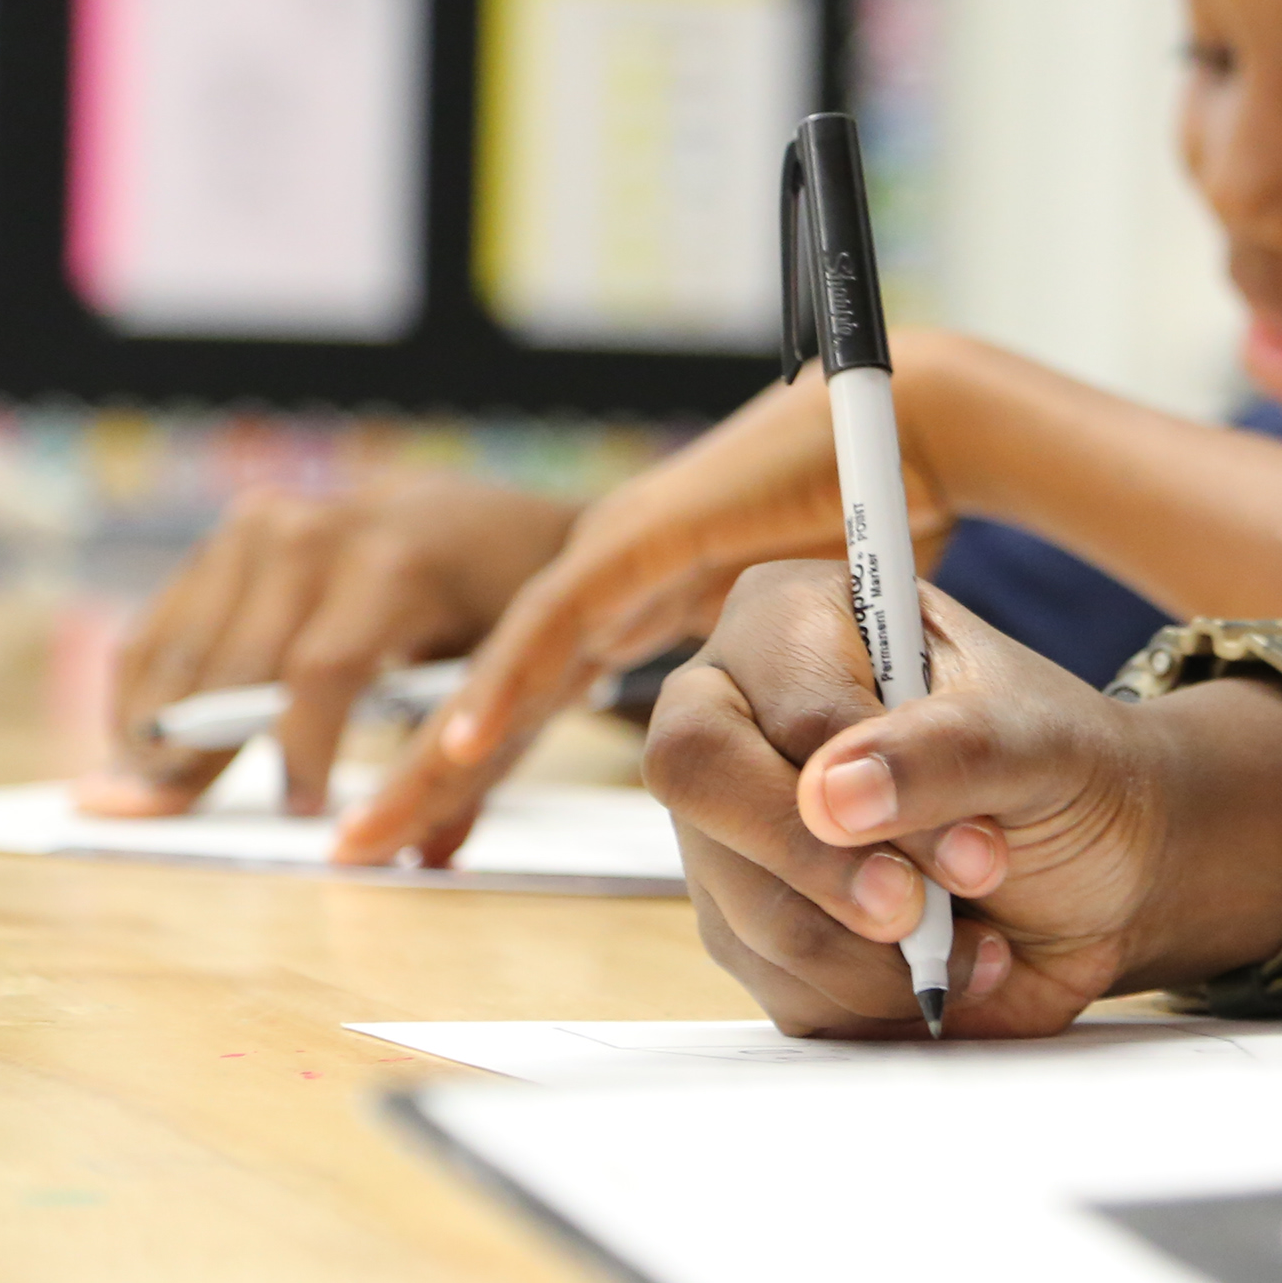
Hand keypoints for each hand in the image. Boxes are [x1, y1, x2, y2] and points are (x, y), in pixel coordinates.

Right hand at [85, 480, 577, 817]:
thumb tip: (423, 863)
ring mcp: (263, 524)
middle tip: (167, 824)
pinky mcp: (230, 532)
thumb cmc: (515, 614)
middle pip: (234, 665)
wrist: (504, 519)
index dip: (300, 750)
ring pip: (180, 647)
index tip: (298, 816)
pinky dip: (142, 686)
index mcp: (394, 560)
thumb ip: (466, 770)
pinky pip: (163, 621)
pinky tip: (138, 745)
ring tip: (137, 799)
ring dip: (148, 727)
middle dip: (199, 754)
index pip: (321, 670)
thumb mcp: (513, 677)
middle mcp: (317, 531)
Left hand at [333, 371, 952, 866]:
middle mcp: (612, 581)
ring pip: (502, 665)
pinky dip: (508, 680)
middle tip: (355, 852)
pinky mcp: (645, 530)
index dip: (478, 780)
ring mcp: (621, 552)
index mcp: (642, 607)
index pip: (534, 706)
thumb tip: (811, 798)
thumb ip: (792, 716)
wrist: (926, 429)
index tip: (426, 853)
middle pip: (496, 695)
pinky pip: (558, 616)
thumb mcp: (822, 655)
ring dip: (434, 750)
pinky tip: (462, 741)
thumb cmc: (888, 528)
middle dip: (421, 782)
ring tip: (373, 824)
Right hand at [643, 561, 1281, 1037]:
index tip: (974, 848)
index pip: (780, 698)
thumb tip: (831, 795)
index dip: (868, 779)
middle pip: (703, 783)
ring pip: (745, 907)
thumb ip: (947, 750)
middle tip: (920, 915)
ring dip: (874, 955)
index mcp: (802, 621)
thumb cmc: (1066, 770)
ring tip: (979, 941)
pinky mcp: (748, 925)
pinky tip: (946, 970)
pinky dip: (873, 999)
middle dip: (822, 870)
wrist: (1105, 866)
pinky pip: (776, 985)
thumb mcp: (1040, 743)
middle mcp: (739, 711)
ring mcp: (729, 827)